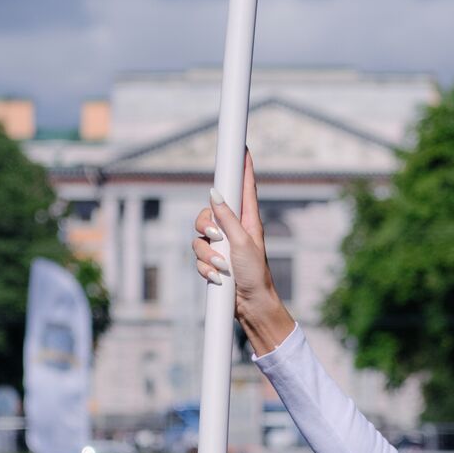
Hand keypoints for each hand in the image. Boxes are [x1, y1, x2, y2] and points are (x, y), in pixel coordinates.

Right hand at [192, 148, 294, 353]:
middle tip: (215, 238)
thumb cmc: (255, 274)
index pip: (244, 187)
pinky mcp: (214, 261)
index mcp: (248, 219)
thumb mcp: (241, 243)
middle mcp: (234, 229)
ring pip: (199, 237)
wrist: (251, 305)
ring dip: (206, 254)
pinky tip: (216, 277)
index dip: (243, 167)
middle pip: (209, 211)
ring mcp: (223, 245)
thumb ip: (227, 217)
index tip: (243, 147)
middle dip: (206, 226)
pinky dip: (204, 267)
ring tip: (221, 266)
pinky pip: (198, 256)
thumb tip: (215, 192)